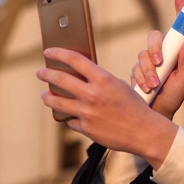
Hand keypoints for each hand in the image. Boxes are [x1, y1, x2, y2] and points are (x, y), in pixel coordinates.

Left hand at [37, 48, 176, 167]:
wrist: (143, 131)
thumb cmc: (134, 106)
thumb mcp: (119, 86)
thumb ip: (99, 81)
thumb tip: (80, 76)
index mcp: (103, 79)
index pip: (74, 60)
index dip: (59, 54)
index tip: (49, 52)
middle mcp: (92, 94)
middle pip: (60, 79)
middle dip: (46, 74)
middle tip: (40, 72)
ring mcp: (87, 112)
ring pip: (57, 102)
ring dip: (48, 98)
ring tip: (45, 96)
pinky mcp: (85, 128)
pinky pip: (71, 120)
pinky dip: (71, 117)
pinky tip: (72, 116)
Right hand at [131, 0, 183, 119]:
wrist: (156, 116)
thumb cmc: (173, 98)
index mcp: (176, 53)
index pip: (178, 29)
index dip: (179, 11)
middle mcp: (162, 54)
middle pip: (154, 38)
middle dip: (155, 50)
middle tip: (159, 63)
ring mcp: (148, 62)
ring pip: (143, 55)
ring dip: (148, 71)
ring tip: (154, 86)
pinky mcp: (136, 71)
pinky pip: (134, 67)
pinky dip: (139, 78)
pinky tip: (145, 88)